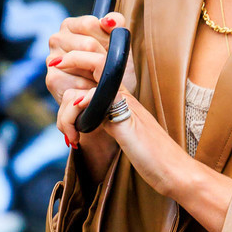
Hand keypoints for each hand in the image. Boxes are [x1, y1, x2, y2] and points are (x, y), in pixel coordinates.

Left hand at [50, 16, 231, 231]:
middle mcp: (124, 96)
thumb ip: (107, 121)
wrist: (176, 171)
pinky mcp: (124, 120)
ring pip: (87, 86)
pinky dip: (77, 112)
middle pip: (94, 62)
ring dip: (65, 112)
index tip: (60, 65)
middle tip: (55, 77)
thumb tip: (85, 119)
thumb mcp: (124, 134)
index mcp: (123, 98)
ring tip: (70, 136)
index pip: (99, 66)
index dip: (78, 61)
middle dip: (69, 66)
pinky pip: (96, 100)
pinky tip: (77, 135)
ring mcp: (125, 106)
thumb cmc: (153, 157)